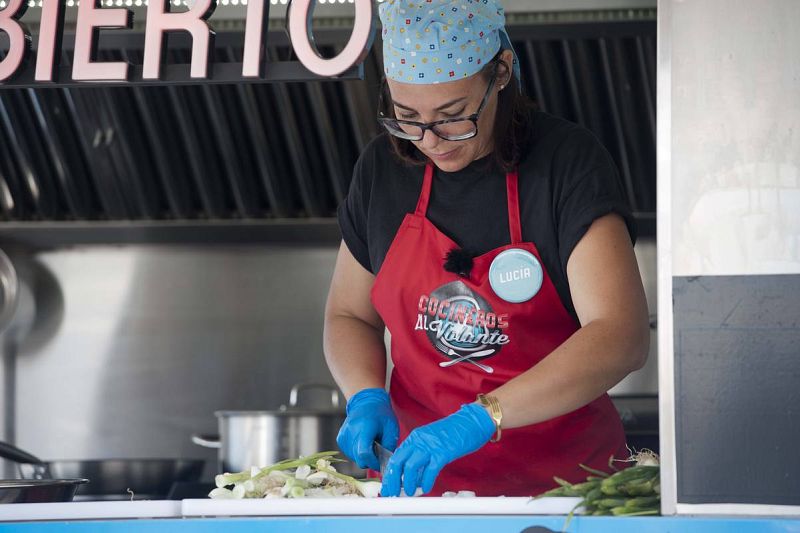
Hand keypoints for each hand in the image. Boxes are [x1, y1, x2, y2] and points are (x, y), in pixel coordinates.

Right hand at [336, 388, 398, 470]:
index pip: (364, 453)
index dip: (373, 462)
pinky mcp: (340, 438)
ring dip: (363, 456)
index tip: (381, 463)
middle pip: (358, 458)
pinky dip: (357, 452)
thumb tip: (386, 462)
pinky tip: (362, 442)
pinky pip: (349, 452)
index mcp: (365, 427)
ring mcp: (344, 435)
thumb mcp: (391, 428)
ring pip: (354, 457)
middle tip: (378, 452)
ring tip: (370, 443)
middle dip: (370, 460)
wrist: (365, 402)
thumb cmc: (381, 414)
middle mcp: (351, 431)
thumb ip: (389, 445)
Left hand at [381, 403, 495, 496]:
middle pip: (398, 462)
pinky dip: (426, 482)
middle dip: (392, 481)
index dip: (389, 473)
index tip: (387, 486)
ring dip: (407, 483)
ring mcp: (431, 446)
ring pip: (410, 467)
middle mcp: (419, 440)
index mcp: (415, 437)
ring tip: (409, 492)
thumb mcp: (431, 439)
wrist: (471, 421)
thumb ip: (421, 453)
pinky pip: (430, 470)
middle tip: (392, 493)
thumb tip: (413, 474)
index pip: (395, 456)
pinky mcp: (443, 452)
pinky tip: (426, 488)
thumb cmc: (454, 432)